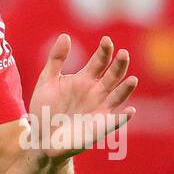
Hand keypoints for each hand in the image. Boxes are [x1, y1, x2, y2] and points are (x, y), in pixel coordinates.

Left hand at [27, 34, 137, 157]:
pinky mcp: (100, 126)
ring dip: (126, 88)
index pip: (100, 60)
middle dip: (119, 65)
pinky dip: (123, 117)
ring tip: (132, 80)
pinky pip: (115, 121)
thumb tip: (65, 35)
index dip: (104, 51)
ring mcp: (101, 108)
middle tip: (122, 54)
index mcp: (85, 78)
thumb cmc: (45, 108)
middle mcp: (97, 91)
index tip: (106, 40)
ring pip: (118, 95)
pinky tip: (130, 111)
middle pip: (113, 75)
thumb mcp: (47, 82)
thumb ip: (56, 60)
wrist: (41, 137)